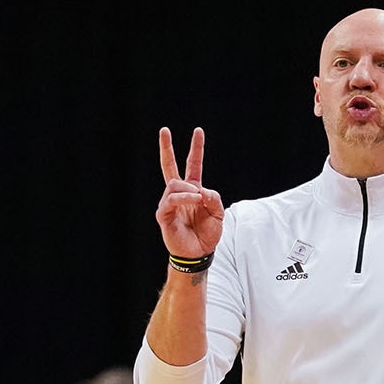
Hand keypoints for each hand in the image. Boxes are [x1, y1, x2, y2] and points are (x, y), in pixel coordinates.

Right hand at [156, 127, 224, 259]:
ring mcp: (170, 203)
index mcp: (194, 191)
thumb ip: (214, 198)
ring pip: (174, 184)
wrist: (198, 254)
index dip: (196, 149)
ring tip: (197, 199)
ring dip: (188, 189)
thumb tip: (200, 190)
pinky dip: (183, 198)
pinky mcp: (164, 215)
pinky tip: (193, 201)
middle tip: (164, 130)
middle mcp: (180, 194)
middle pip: (169, 167)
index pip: (193, 165)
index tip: (198, 131)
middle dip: (166, 148)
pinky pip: (170, 200)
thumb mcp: (219, 215)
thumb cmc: (207, 235)